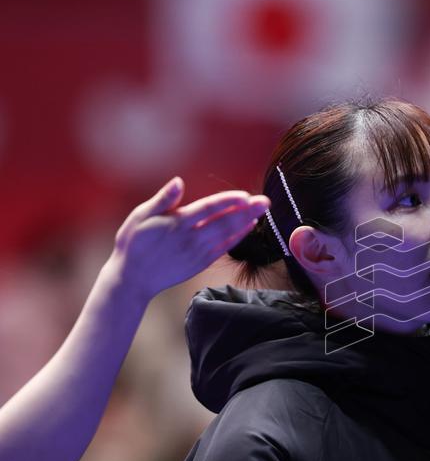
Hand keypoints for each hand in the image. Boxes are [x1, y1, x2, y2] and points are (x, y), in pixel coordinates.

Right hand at [108, 177, 269, 301]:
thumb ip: (163, 200)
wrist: (133, 278)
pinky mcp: (201, 262)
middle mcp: (191, 238)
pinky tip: (250, 226)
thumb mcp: (140, 216)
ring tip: (262, 210)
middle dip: (246, 211)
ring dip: (246, 222)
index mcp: (176, 223)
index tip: (245, 195)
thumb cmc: (134, 242)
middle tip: (265, 201)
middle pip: (224, 222)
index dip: (227, 202)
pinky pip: (224, 247)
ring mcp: (198, 252)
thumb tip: (179, 181)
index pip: (207, 209)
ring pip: (227, 234)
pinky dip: (238, 236)